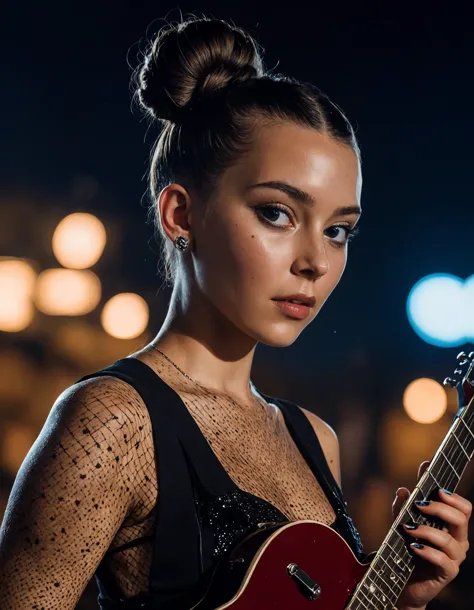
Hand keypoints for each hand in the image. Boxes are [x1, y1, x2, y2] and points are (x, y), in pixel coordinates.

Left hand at [391, 461, 471, 608]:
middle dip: (440, 508)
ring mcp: (454, 557)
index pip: (462, 506)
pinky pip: (443, 560)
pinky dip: (427, 551)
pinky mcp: (447, 573)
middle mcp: (457, 539)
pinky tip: (414, 547)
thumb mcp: (401, 523)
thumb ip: (402, 507)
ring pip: (450, 539)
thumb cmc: (406, 549)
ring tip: (409, 528)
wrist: (403, 582)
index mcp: (451, 525)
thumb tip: (403, 490)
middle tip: (419, 504)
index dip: (452, 494)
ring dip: (428, 531)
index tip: (436, 485)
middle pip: (461, 517)